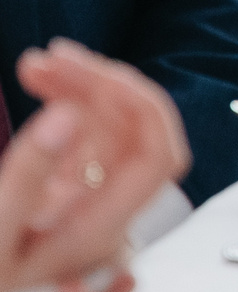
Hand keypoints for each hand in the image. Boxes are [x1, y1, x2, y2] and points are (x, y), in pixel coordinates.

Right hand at [0, 41, 186, 291]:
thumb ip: (26, 175)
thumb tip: (67, 116)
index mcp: (97, 233)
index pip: (156, 154)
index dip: (138, 102)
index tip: (90, 69)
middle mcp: (102, 219)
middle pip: (135, 135)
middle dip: (103, 84)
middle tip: (49, 58)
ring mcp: (83, 206)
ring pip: (111, 135)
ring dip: (83, 90)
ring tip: (36, 65)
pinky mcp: (60, 200)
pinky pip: (85, 145)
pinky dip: (67, 110)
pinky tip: (41, 87)